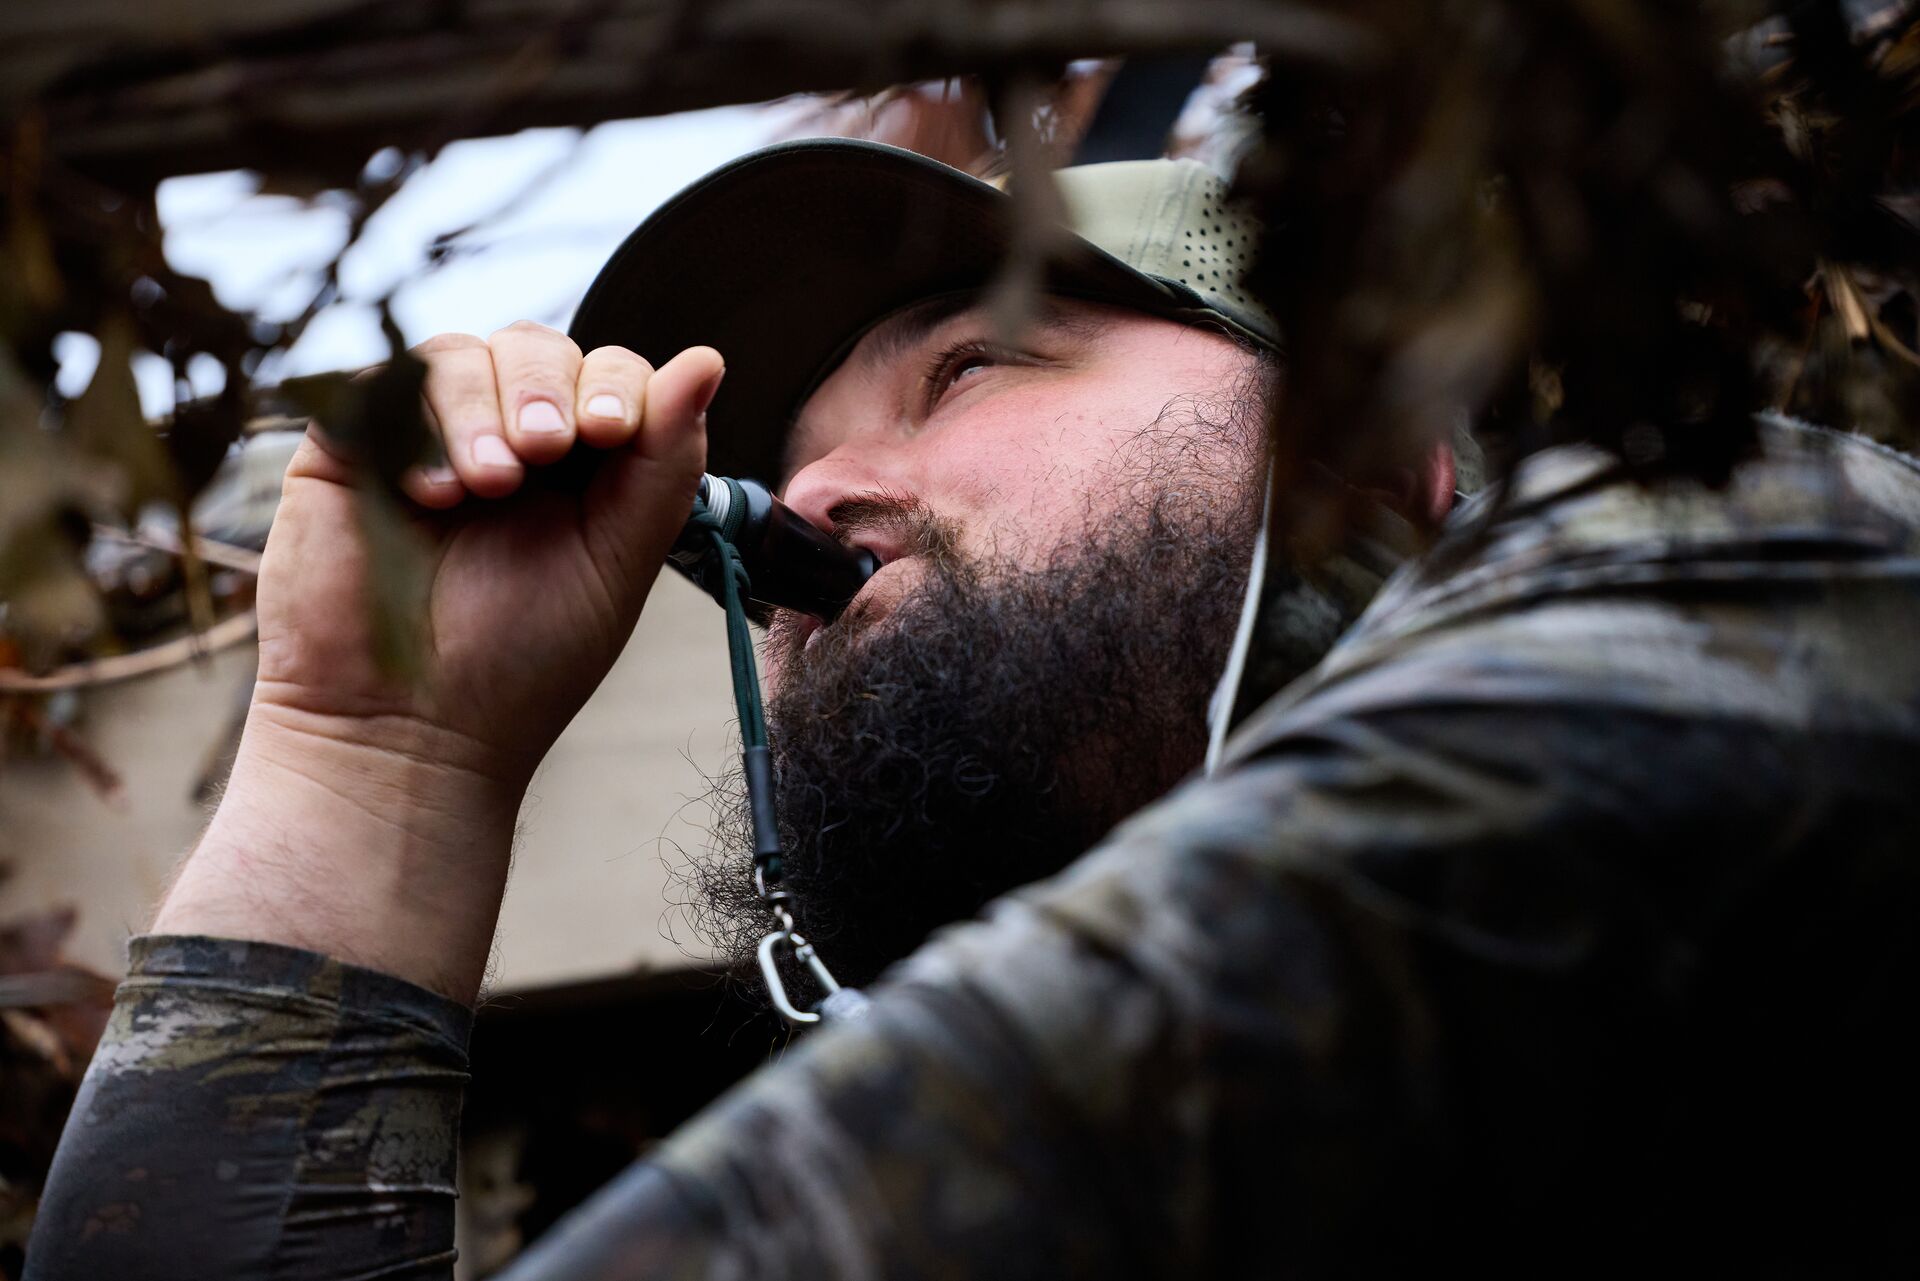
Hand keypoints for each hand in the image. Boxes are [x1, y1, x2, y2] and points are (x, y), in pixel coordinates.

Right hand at [154, 322, 722, 999]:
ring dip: (482, 407)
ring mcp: (421, 439)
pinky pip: (378, 386)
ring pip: (458, 355)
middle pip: (534, 347)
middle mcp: (501, 438)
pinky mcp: (346, 450)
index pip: (606, 373)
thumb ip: (663, 464)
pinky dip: (414, 424)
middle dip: (548, 387)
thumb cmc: (521, 664)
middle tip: (547, 451)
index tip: (613, 432)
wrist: (411, 732)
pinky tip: (432, 494)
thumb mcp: (616, 561)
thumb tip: (707, 358)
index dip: (616, 384)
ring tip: (489, 484)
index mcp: (577, 464)